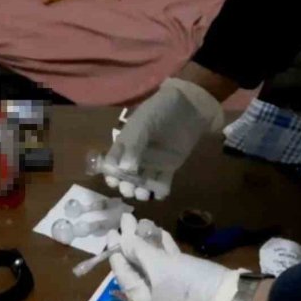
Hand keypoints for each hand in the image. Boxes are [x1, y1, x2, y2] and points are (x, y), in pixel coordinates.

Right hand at [104, 78, 223, 200]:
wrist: (189, 107)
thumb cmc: (160, 111)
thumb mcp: (142, 124)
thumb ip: (133, 145)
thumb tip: (125, 169)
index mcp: (125, 144)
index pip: (112, 162)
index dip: (111, 174)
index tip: (113, 181)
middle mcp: (136, 155)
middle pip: (126, 177)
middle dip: (125, 186)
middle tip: (129, 189)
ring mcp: (153, 163)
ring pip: (142, 182)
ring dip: (140, 191)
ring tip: (143, 194)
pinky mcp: (169, 168)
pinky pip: (161, 183)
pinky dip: (159, 192)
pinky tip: (159, 193)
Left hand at [106, 214, 240, 300]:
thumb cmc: (188, 285)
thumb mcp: (159, 267)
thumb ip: (138, 251)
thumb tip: (123, 239)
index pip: (123, 274)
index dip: (117, 251)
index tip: (112, 232)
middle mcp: (155, 299)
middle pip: (138, 269)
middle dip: (133, 244)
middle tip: (128, 221)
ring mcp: (173, 292)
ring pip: (155, 265)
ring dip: (149, 244)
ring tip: (144, 223)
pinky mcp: (189, 284)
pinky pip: (171, 265)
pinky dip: (165, 250)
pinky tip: (162, 234)